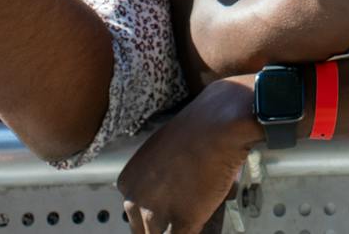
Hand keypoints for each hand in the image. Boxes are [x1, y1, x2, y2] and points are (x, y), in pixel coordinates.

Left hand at [117, 76, 256, 233]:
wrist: (219, 125)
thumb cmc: (199, 128)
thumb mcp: (164, 149)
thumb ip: (158, 175)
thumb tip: (170, 187)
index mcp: (128, 181)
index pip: (135, 211)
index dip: (156, 213)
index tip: (168, 213)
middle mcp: (136, 200)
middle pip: (143, 230)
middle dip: (162, 227)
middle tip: (180, 217)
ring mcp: (158, 214)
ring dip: (177, 229)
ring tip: (193, 218)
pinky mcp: (182, 222)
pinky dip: (194, 231)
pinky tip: (200, 223)